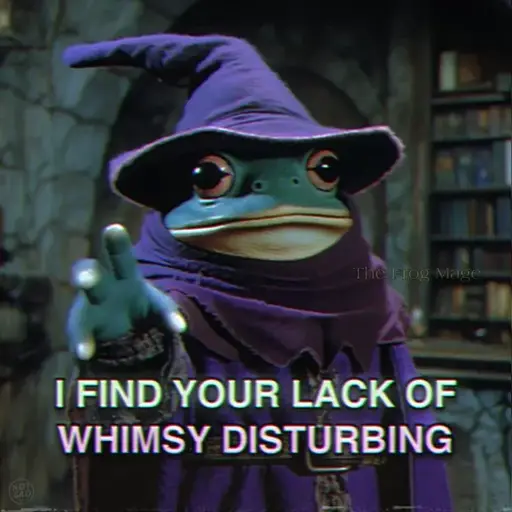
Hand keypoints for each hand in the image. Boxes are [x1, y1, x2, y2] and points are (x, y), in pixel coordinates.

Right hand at [66, 224, 185, 360]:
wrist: (122, 326)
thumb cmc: (140, 305)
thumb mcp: (157, 304)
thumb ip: (169, 312)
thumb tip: (182, 328)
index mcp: (124, 276)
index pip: (121, 257)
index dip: (116, 243)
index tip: (113, 228)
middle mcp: (102, 288)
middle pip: (93, 277)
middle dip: (89, 275)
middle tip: (88, 276)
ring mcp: (89, 309)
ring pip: (81, 308)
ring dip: (79, 319)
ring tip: (81, 308)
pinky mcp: (83, 329)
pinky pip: (81, 335)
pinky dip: (83, 343)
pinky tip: (85, 353)